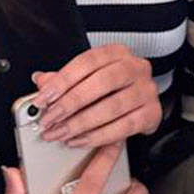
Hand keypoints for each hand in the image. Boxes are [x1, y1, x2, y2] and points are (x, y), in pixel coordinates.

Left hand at [32, 44, 160, 147]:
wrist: (141, 101)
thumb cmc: (113, 88)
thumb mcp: (88, 78)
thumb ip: (65, 80)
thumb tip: (41, 80)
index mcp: (117, 53)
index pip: (87, 61)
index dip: (62, 81)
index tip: (42, 99)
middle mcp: (135, 67)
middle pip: (102, 82)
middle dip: (70, 104)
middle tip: (49, 120)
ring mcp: (146, 90)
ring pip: (112, 107)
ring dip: (81, 124)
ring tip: (61, 133)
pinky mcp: (152, 113)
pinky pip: (123, 127)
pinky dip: (98, 137)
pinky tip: (79, 140)